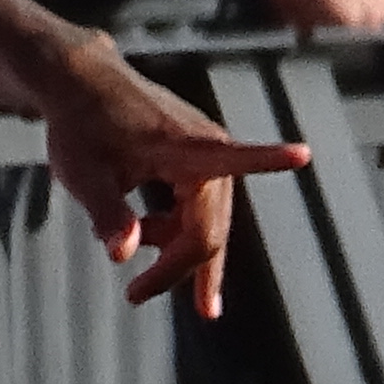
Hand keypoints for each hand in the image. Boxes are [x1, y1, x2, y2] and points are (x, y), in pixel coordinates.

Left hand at [29, 30, 305, 316]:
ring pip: (207, 224)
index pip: (233, 156)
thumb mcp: (83, 175)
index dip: (269, 159)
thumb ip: (107, 214)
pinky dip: (174, 234)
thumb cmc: (80, 127)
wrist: (82, 86)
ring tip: (133, 272)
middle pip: (210, 227)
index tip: (302, 153)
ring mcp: (206, 156)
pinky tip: (145, 238)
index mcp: (185, 146)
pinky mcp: (199, 161)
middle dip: (180, 268)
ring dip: (176, 254)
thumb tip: (122, 256)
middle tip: (133, 297)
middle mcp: (207, 149)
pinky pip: (198, 211)